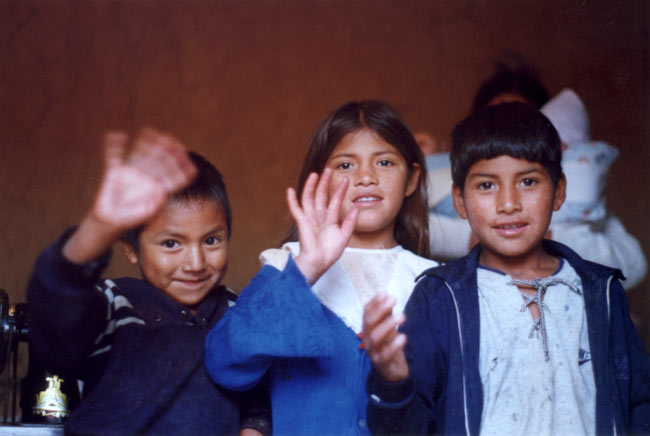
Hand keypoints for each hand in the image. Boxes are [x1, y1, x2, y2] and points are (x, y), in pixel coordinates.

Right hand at [90, 128, 196, 232]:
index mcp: (158, 186)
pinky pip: (114, 157)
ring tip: (149, 131)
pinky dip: (114, 146)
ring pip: (140, 154)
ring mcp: (132, 172)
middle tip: (168, 139)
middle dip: (165, 149)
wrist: (112, 220)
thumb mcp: (146, 214)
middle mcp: (147, 176)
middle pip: (158, 160)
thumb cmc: (132, 218)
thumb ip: (154, 203)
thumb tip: (161, 190)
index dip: (179, 165)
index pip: (172, 174)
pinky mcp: (115, 172)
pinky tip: (117, 135)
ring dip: (145, 143)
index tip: (183, 155)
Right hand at [288, 168, 357, 283]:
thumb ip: (350, 222)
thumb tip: (356, 207)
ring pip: (309, 198)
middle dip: (325, 182)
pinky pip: (296, 209)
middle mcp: (319, 217)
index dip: (340, 190)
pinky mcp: (302, 223)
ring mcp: (310, 219)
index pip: (335, 201)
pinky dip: (292, 200)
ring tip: (315, 174)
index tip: (345, 179)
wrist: (319, 263)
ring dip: (311, 186)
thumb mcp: (345, 236)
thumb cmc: (329, 253)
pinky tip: (290, 190)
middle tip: (328, 169)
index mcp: (329, 220)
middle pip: (321, 195)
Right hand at [362, 294, 409, 381]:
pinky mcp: (382, 363)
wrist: (390, 372)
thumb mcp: (387, 329)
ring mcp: (373, 351)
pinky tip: (403, 337)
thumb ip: (386, 315)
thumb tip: (387, 296)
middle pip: (369, 322)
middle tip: (394, 300)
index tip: (385, 293)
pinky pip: (385, 354)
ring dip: (388, 324)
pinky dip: (394, 345)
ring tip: (402, 316)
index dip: (374, 302)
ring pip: (375, 337)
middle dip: (380, 309)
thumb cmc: (388, 346)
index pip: (366, 313)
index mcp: (368, 329)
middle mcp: (367, 339)